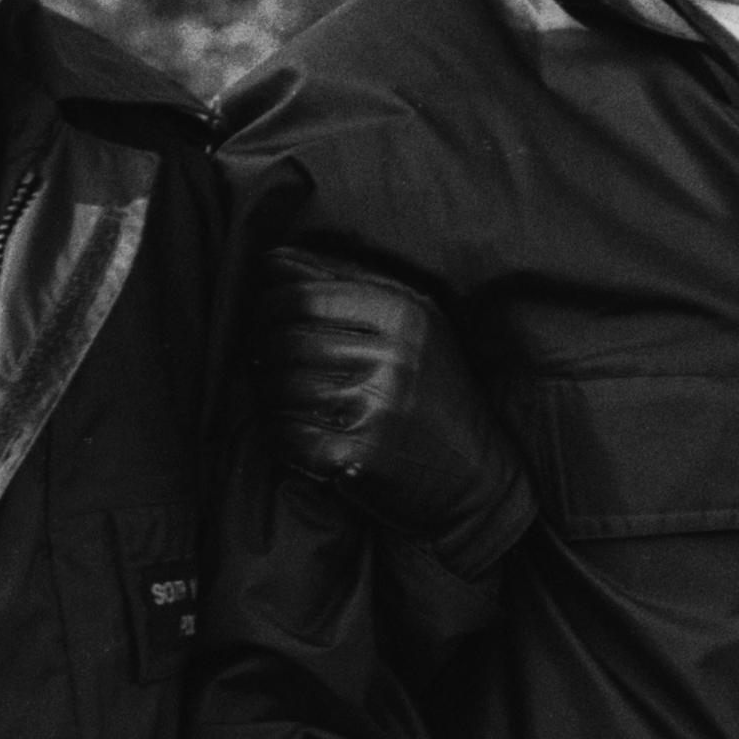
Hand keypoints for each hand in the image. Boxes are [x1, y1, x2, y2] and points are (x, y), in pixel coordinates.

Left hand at [255, 248, 534, 577]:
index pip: (301, 296)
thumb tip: (273, 260)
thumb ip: (348, 284)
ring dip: (269, 393)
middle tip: (266, 360)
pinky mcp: (354, 456)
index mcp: (403, 314)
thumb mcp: (414, 324)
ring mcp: (372, 409)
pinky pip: (284, 433)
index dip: (267, 307)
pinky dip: (280, 433)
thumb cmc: (435, 393)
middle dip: (262, 350)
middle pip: (283, 340)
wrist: (476, 478)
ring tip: (287, 396)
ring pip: (278, 387)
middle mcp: (390, 357)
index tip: (266, 320)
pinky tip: (301, 430)